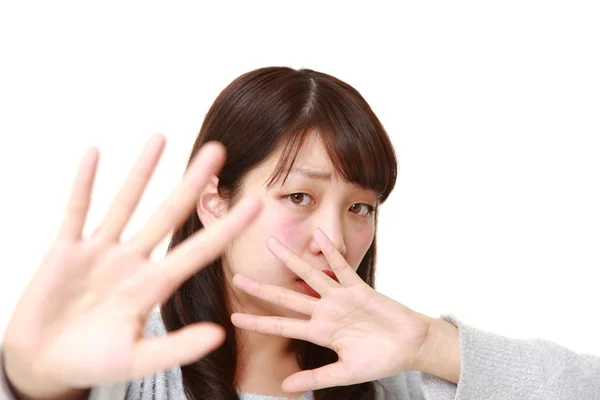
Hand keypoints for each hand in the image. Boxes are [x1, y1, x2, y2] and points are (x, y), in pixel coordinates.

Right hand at [2, 135, 261, 399]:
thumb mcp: (137, 360)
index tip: (256, 203)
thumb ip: (177, 347)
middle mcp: (133, 262)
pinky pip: (76, 211)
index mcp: (154, 287)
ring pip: (126, 203)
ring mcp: (101, 252)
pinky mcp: (66, 250)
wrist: (45, 364)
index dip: (227, 228)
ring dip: (143, 171)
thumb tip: (220, 334)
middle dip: (193, 184)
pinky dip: (84, 185)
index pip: (199, 252)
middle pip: (169, 215)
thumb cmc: (93, 363)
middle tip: (218, 150)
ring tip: (162, 136)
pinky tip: (94, 154)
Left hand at [230, 228, 433, 392]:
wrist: (410, 346)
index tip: (234, 317)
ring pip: (309, 275)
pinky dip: (330, 252)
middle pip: (287, 297)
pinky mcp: (357, 288)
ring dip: (290, 259)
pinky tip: (317, 236)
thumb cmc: (380, 360)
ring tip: (270, 243)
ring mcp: (339, 297)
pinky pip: (341, 267)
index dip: (259, 321)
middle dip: (262, 288)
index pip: (282, 325)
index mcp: (320, 332)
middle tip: (237, 276)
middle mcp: (324, 311)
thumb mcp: (345, 373)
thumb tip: (284, 387)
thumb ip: (316, 377)